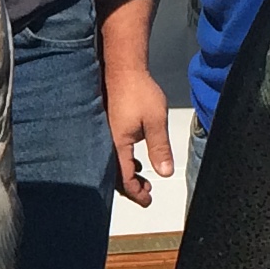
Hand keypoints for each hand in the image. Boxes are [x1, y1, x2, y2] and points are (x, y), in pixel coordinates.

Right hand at [105, 61, 174, 207]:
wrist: (122, 68)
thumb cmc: (138, 90)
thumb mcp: (156, 121)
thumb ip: (160, 148)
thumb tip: (165, 173)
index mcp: (117, 145)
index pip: (125, 179)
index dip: (137, 193)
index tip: (148, 200)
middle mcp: (106, 143)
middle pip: (115, 176)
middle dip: (131, 187)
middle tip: (147, 193)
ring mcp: (104, 136)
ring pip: (112, 165)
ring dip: (127, 175)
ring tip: (144, 178)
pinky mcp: (105, 128)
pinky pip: (111, 153)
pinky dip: (123, 162)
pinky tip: (134, 159)